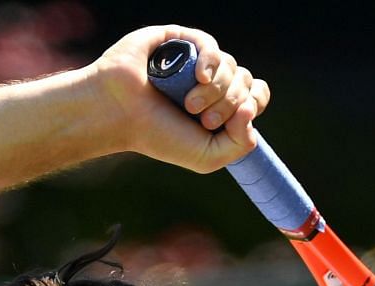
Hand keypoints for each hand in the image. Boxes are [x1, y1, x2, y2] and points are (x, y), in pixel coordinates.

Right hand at [82, 25, 269, 173]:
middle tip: (200, 118)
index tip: (235, 120)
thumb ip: (241, 144)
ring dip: (215, 90)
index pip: (255, 95)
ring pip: (230, 65)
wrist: (119, 116)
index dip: (252, 104)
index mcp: (217, 105)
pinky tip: (198, 77)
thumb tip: (251, 107)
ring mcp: (194, 59)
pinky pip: (211, 44)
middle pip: (244, 81)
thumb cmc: (157, 136)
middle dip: (228, 103)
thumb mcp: (207, 157)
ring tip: (188, 104)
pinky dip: (210, 61)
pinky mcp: (179, 40)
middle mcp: (208, 80)